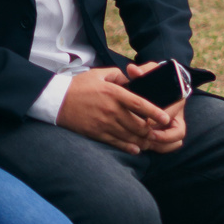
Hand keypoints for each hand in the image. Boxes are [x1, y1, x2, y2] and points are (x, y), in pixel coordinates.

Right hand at [57, 66, 172, 153]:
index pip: (140, 104)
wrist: (57, 100)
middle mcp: (112, 110)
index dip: (155, 112)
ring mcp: (104, 123)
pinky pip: (116, 143)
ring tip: (150, 141)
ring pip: (128, 135)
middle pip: (137, 124)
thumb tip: (131, 79)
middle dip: (150, 130)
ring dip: (141, 140)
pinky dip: (128, 147)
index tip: (166, 118)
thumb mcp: (100, 74)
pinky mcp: (96, 133)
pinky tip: (136, 149)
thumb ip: (118, 75)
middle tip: (157, 131)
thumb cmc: (79, 86)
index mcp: (115, 93)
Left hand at [125, 63, 187, 153]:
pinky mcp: (170, 132)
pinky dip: (161, 148)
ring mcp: (176, 124)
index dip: (159, 118)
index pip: (173, 112)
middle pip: (178, 131)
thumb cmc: (155, 78)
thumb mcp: (150, 72)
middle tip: (147, 137)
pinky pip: (171, 145)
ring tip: (146, 144)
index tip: (146, 122)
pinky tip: (146, 146)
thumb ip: (142, 71)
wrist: (161, 83)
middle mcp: (180, 113)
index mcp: (178, 98)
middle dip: (162, 137)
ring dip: (162, 145)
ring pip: (176, 141)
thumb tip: (131, 69)